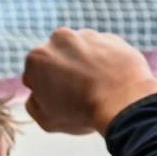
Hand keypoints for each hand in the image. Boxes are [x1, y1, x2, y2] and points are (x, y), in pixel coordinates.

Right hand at [22, 28, 156, 135]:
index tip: (57, 100)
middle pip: (57, 58)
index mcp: (37, 57)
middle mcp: (60, 39)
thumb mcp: (44, 119)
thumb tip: (37, 94)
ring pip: (80, 51)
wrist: (124, 103)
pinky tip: (110, 81)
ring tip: (96, 88)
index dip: (44, 90)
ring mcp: (88, 36)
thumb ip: (33, 103)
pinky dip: (105, 63)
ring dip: (84, 65)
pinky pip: (103, 51)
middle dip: (63, 71)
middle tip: (76, 94)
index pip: (34, 74)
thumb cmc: (81, 113)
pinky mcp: (112, 38)